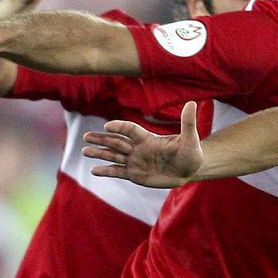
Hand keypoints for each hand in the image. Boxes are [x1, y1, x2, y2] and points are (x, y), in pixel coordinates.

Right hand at [83, 101, 202, 187]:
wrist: (190, 171)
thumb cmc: (191, 153)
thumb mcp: (190, 139)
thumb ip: (188, 123)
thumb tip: (192, 103)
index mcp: (148, 138)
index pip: (130, 130)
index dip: (119, 127)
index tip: (108, 126)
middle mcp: (137, 148)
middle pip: (116, 141)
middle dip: (102, 139)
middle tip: (86, 137)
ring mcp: (135, 161)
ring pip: (113, 156)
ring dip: (99, 153)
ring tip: (85, 151)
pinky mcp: (135, 174)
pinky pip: (118, 172)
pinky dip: (106, 171)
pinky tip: (94, 170)